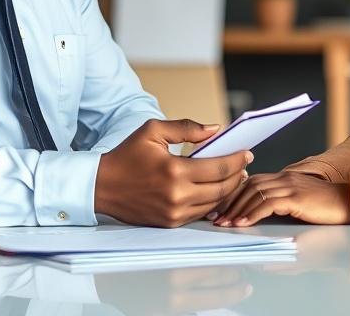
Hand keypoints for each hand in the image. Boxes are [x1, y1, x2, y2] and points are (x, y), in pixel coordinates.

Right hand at [95, 119, 252, 227]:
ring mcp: (174, 212)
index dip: (237, 160)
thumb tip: (215, 129)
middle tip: (243, 165)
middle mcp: (177, 195)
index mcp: (175, 170)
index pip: (220, 167)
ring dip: (227, 190)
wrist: (102, 185)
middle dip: (237, 175)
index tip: (247, 153)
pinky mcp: (170, 222)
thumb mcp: (153, 130)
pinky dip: (212, 203)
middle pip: (222, 188)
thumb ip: (186, 128)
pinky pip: (200, 213)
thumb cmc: (127, 155)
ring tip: (233, 177)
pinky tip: (215, 191)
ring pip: (214, 203)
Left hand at [213, 171, 349, 226]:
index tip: (220, 209)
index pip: (251, 181)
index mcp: (284, 178)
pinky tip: (242, 224)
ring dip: (237, 210)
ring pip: (255, 194)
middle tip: (216, 218)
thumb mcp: (299, 207)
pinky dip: (252, 214)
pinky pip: (267, 204)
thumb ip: (280, 209)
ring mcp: (290, 186)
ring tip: (225, 224)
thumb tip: (258, 221)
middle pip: (248, 185)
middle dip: (230, 202)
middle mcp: (284, 178)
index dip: (233, 194)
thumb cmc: (327, 209)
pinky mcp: (297, 197)